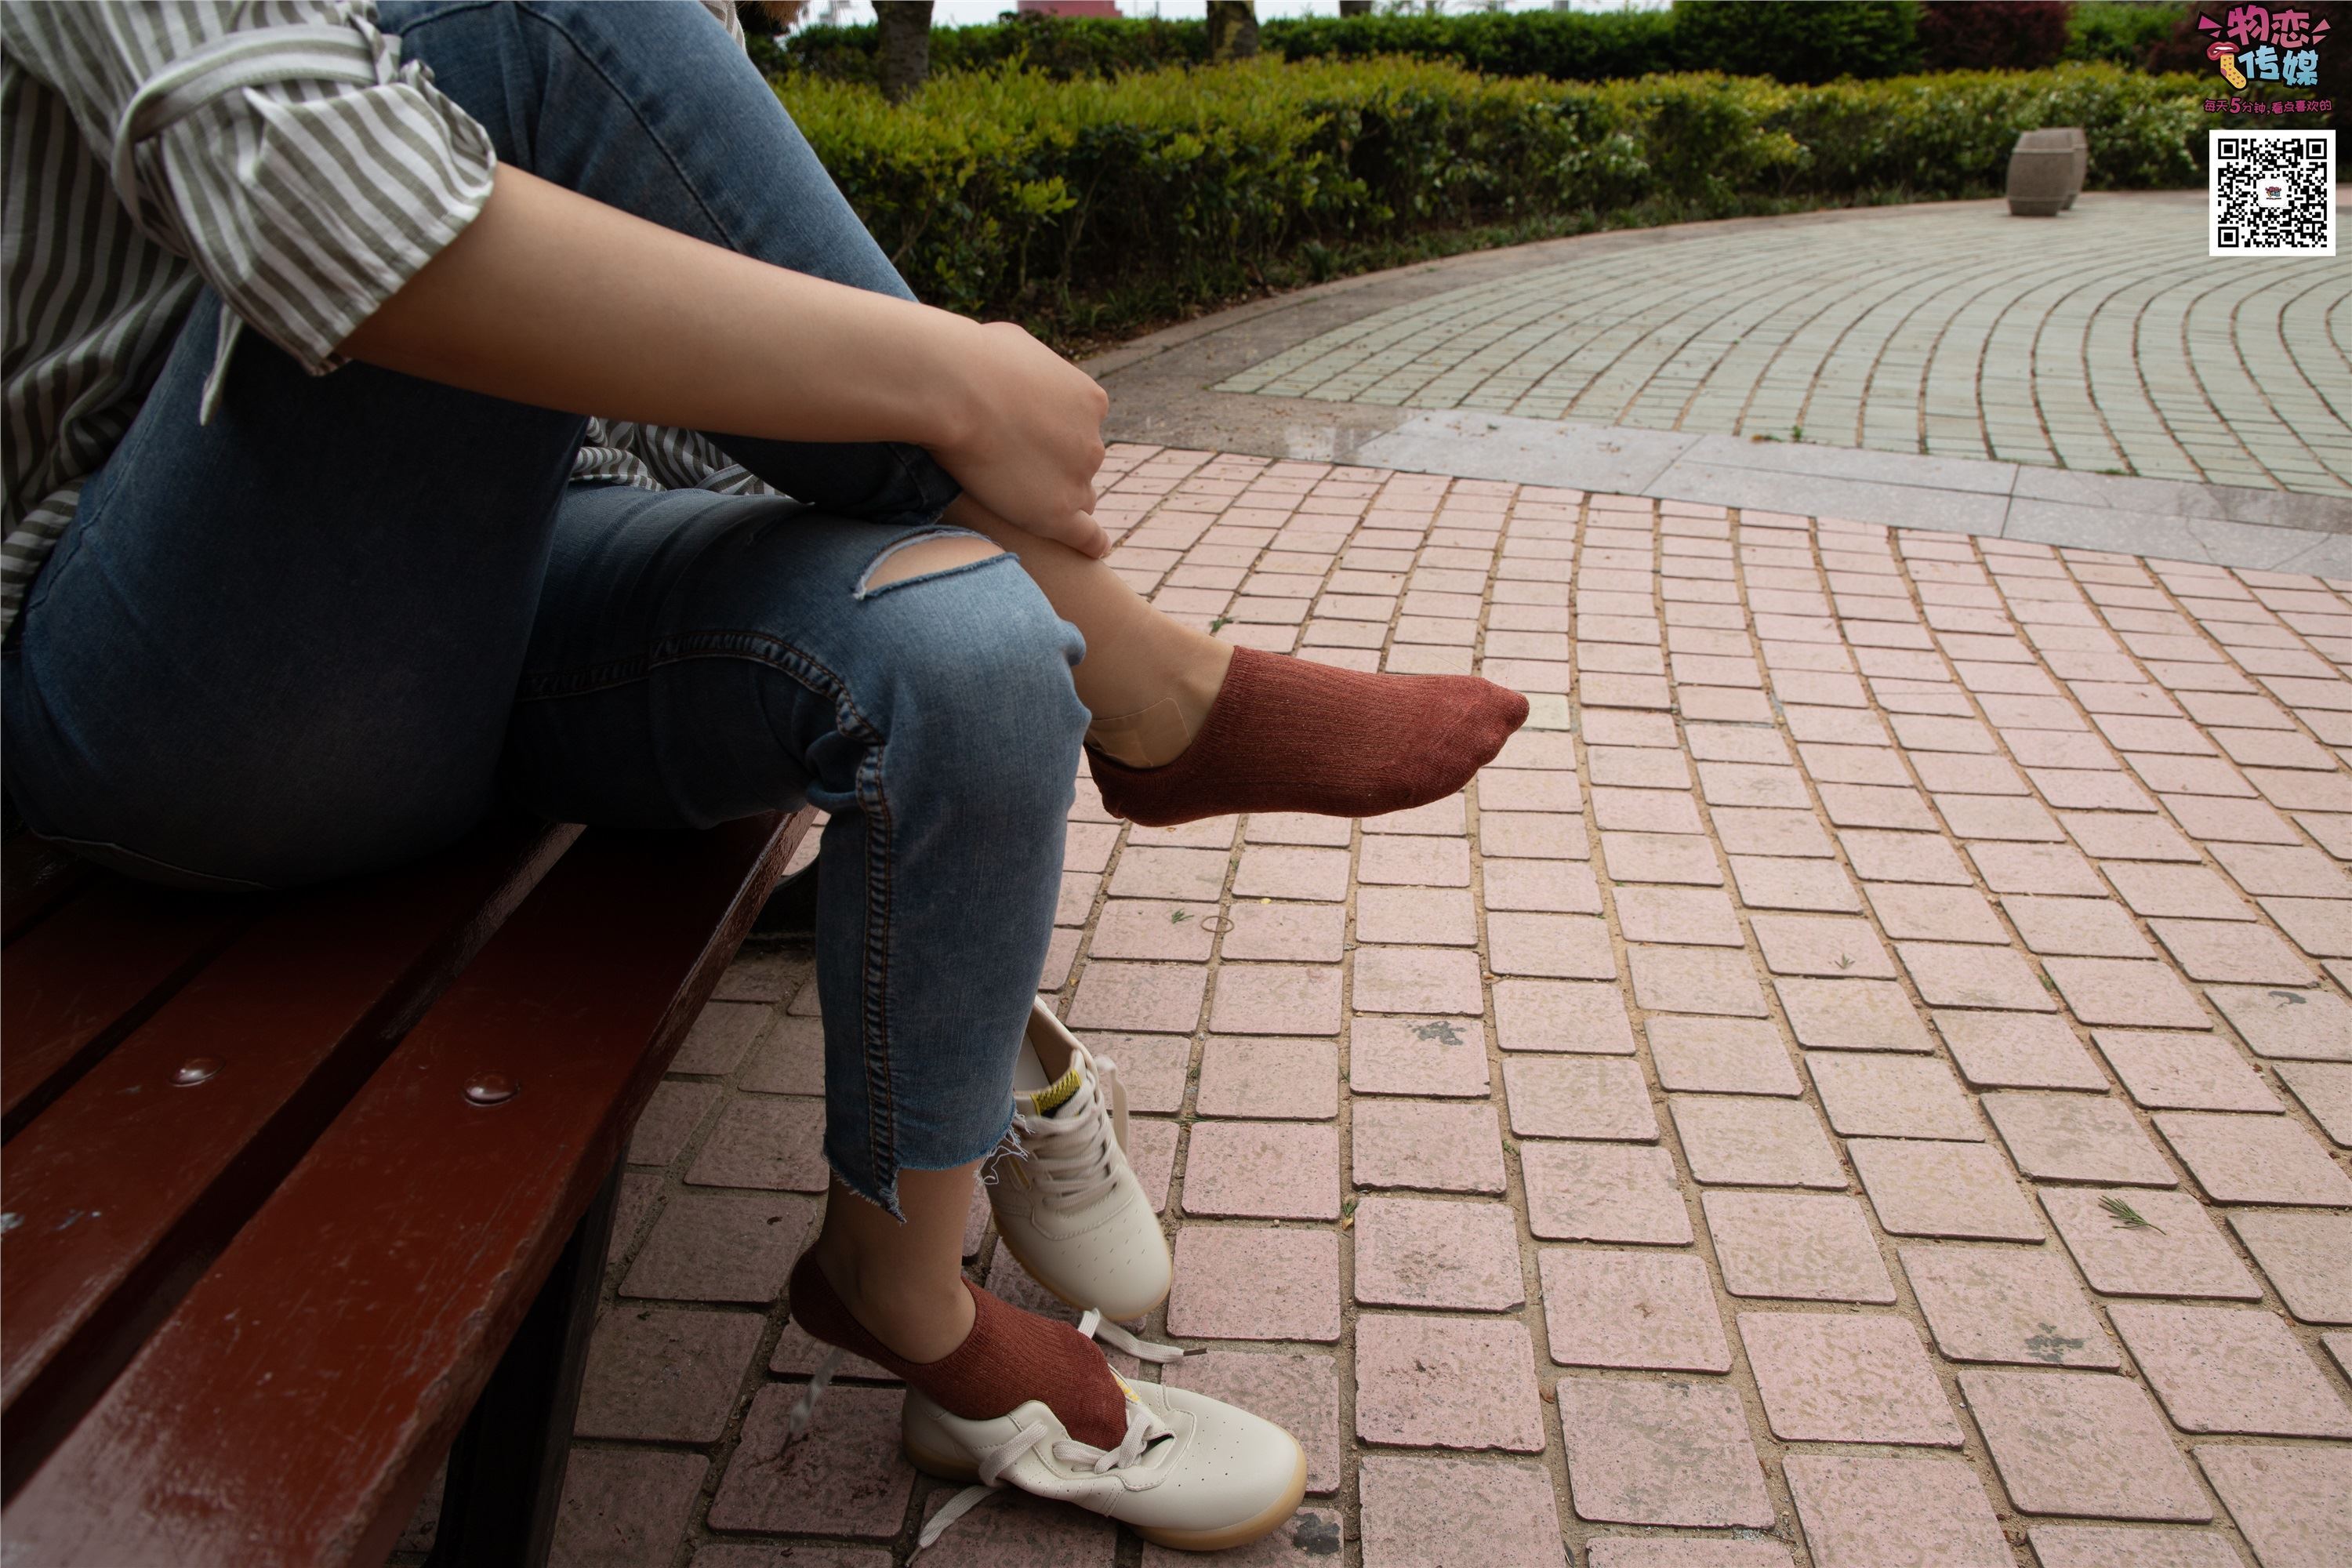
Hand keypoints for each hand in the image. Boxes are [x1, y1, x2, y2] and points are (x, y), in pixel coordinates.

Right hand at [930, 321, 1109, 557]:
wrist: (953, 389)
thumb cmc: (972, 358)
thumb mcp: (1012, 345)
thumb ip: (1026, 367)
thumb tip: (1014, 368)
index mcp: (1089, 400)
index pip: (1081, 427)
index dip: (1055, 435)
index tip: (1027, 438)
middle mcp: (1092, 440)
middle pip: (1082, 463)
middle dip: (1057, 466)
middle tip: (1016, 468)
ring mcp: (1078, 478)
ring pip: (1079, 498)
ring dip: (1059, 500)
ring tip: (1029, 506)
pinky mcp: (1057, 514)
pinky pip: (1086, 536)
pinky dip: (1091, 543)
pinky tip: (1094, 549)